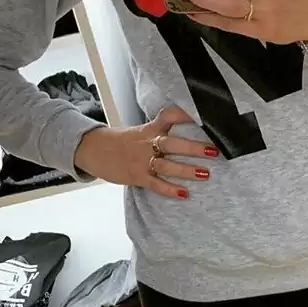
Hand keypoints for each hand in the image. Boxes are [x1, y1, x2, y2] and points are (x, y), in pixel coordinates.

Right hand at [73, 106, 217, 199]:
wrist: (93, 150)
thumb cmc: (122, 141)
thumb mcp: (142, 130)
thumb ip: (161, 130)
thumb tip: (188, 128)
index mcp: (150, 129)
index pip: (169, 116)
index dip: (185, 114)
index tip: (203, 113)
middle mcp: (148, 143)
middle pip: (172, 144)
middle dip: (194, 148)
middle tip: (214, 150)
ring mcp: (141, 160)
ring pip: (167, 166)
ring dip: (187, 170)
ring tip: (206, 174)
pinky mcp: (136, 176)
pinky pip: (155, 184)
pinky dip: (169, 189)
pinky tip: (184, 193)